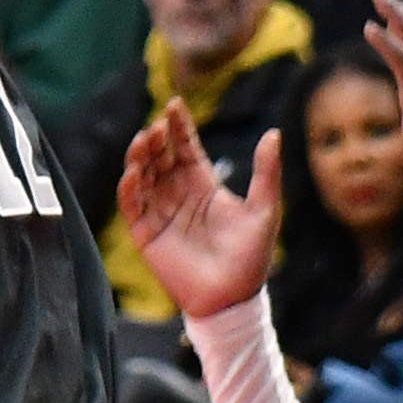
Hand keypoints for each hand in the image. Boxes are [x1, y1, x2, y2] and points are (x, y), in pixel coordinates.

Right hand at [117, 98, 281, 318]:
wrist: (232, 299)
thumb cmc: (251, 257)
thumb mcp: (265, 210)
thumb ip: (266, 173)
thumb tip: (274, 133)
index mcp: (204, 184)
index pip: (186, 147)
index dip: (178, 125)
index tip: (175, 104)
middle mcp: (178, 193)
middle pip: (160, 156)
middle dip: (156, 138)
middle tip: (157, 126)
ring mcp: (160, 211)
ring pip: (142, 174)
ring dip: (139, 156)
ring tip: (144, 141)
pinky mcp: (145, 232)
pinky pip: (131, 204)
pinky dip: (128, 186)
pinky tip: (132, 172)